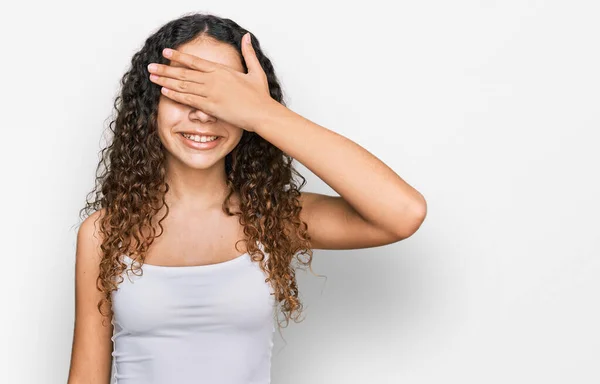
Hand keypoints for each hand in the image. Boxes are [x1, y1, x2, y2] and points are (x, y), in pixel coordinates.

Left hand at [147, 33, 274, 131]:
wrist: (262, 113)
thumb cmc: (260, 96)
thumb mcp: (256, 70)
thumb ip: (248, 52)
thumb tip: (246, 36)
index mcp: (221, 70)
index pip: (194, 61)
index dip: (178, 56)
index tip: (165, 52)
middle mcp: (213, 80)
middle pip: (184, 73)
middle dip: (165, 69)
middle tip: (150, 67)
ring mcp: (210, 93)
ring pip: (183, 85)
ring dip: (166, 81)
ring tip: (152, 77)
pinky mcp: (210, 107)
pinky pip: (188, 99)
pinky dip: (175, 95)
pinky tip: (164, 91)